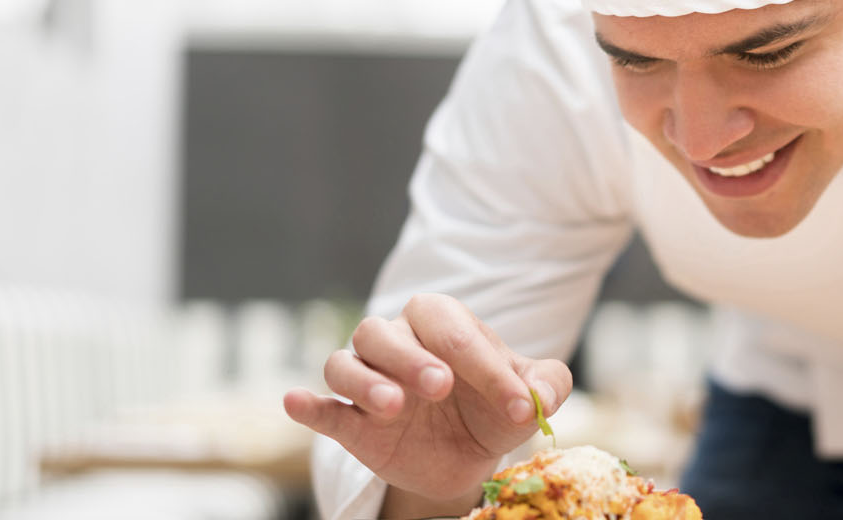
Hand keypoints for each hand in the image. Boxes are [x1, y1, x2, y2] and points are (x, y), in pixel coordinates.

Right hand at [283, 294, 571, 503]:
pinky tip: (296, 403)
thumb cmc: (492, 408)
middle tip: (440, 386)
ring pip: (345, 364)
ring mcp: (368, 381)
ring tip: (392, 407)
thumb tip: (543, 392)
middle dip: (411, 357)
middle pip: (383, 333)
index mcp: (442, 323)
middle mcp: (396, 342)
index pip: (455, 332)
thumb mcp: (526, 398)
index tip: (518, 406)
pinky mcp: (350, 423)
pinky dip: (307, 405)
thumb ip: (546, 386)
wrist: (468, 455)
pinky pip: (322, 406)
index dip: (488, 368)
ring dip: (365, 382)